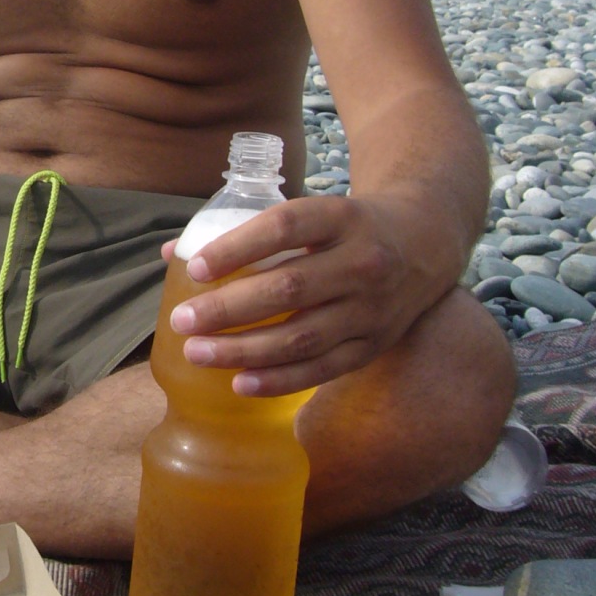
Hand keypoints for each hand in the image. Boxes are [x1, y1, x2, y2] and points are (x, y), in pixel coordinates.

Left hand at [164, 194, 440, 397]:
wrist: (425, 242)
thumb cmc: (345, 227)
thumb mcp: (311, 211)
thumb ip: (246, 230)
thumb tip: (171, 251)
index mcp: (342, 217)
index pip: (285, 227)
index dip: (237, 247)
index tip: (195, 267)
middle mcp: (362, 261)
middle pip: (289, 288)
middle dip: (229, 309)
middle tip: (182, 321)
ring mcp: (372, 308)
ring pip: (303, 336)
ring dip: (244, 350)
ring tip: (197, 353)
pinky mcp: (374, 344)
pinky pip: (324, 368)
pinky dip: (280, 380)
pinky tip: (240, 384)